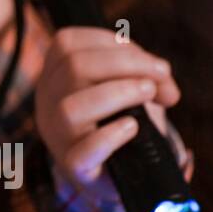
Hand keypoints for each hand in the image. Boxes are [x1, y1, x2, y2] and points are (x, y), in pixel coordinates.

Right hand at [35, 27, 183, 193]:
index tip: (147, 59)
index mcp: (54, 74)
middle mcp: (48, 100)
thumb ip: (145, 74)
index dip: (111, 42)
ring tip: (150, 93)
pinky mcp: (74, 165)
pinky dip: (111, 136)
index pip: (67, 43)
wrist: (114, 169)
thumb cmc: (119, 119)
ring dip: (119, 93)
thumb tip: (164, 83)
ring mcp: (57, 134)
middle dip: (127, 63)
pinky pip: (84, 152)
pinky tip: (133, 128)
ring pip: (72, 107)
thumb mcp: (127, 87)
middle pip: (73, 67)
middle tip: (161, 75)